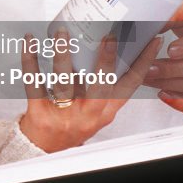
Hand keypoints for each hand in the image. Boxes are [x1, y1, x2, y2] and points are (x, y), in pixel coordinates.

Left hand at [19, 30, 161, 151]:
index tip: (152, 40)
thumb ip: (105, 85)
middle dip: (106, 61)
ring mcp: (63, 113)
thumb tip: (114, 44)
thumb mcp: (96, 109)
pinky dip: (30, 61)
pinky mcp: (39, 111)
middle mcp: (87, 112)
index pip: (130, 85)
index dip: (143, 62)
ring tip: (63, 34)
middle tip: (110, 36)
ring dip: (63, 55)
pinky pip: (34, 83)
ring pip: (64, 82)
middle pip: (101, 86)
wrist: (43, 148)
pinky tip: (30, 42)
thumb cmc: (72, 123)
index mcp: (105, 110)